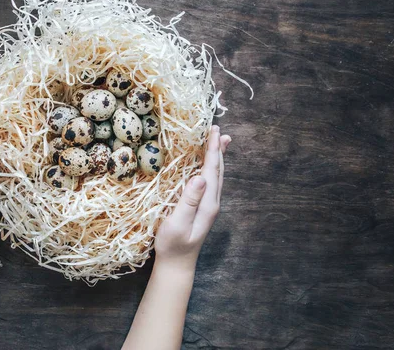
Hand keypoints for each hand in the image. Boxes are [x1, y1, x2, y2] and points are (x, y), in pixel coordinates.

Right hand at [154, 125, 230, 270]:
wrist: (177, 264)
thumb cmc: (173, 245)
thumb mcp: (178, 223)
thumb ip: (189, 200)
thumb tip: (200, 177)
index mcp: (208, 203)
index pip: (211, 171)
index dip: (212, 150)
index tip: (214, 132)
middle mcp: (212, 202)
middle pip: (218, 170)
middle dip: (218, 149)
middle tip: (218, 130)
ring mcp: (208, 206)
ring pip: (215, 176)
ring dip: (216, 157)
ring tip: (219, 141)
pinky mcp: (202, 208)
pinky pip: (209, 181)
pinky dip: (210, 167)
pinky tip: (206, 165)